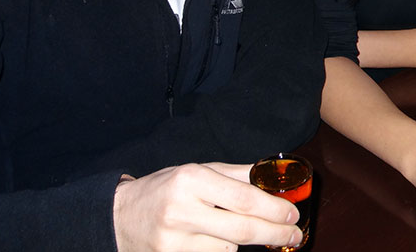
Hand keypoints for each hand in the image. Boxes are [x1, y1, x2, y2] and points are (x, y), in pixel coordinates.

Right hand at [113, 162, 302, 251]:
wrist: (120, 217)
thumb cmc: (165, 189)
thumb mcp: (197, 171)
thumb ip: (235, 174)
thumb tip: (271, 177)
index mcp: (192, 178)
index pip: (244, 198)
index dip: (274, 209)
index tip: (293, 214)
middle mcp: (183, 209)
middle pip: (243, 228)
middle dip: (275, 233)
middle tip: (295, 235)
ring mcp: (175, 240)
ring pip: (229, 247)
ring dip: (238, 240)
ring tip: (224, 227)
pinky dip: (220, 250)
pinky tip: (208, 239)